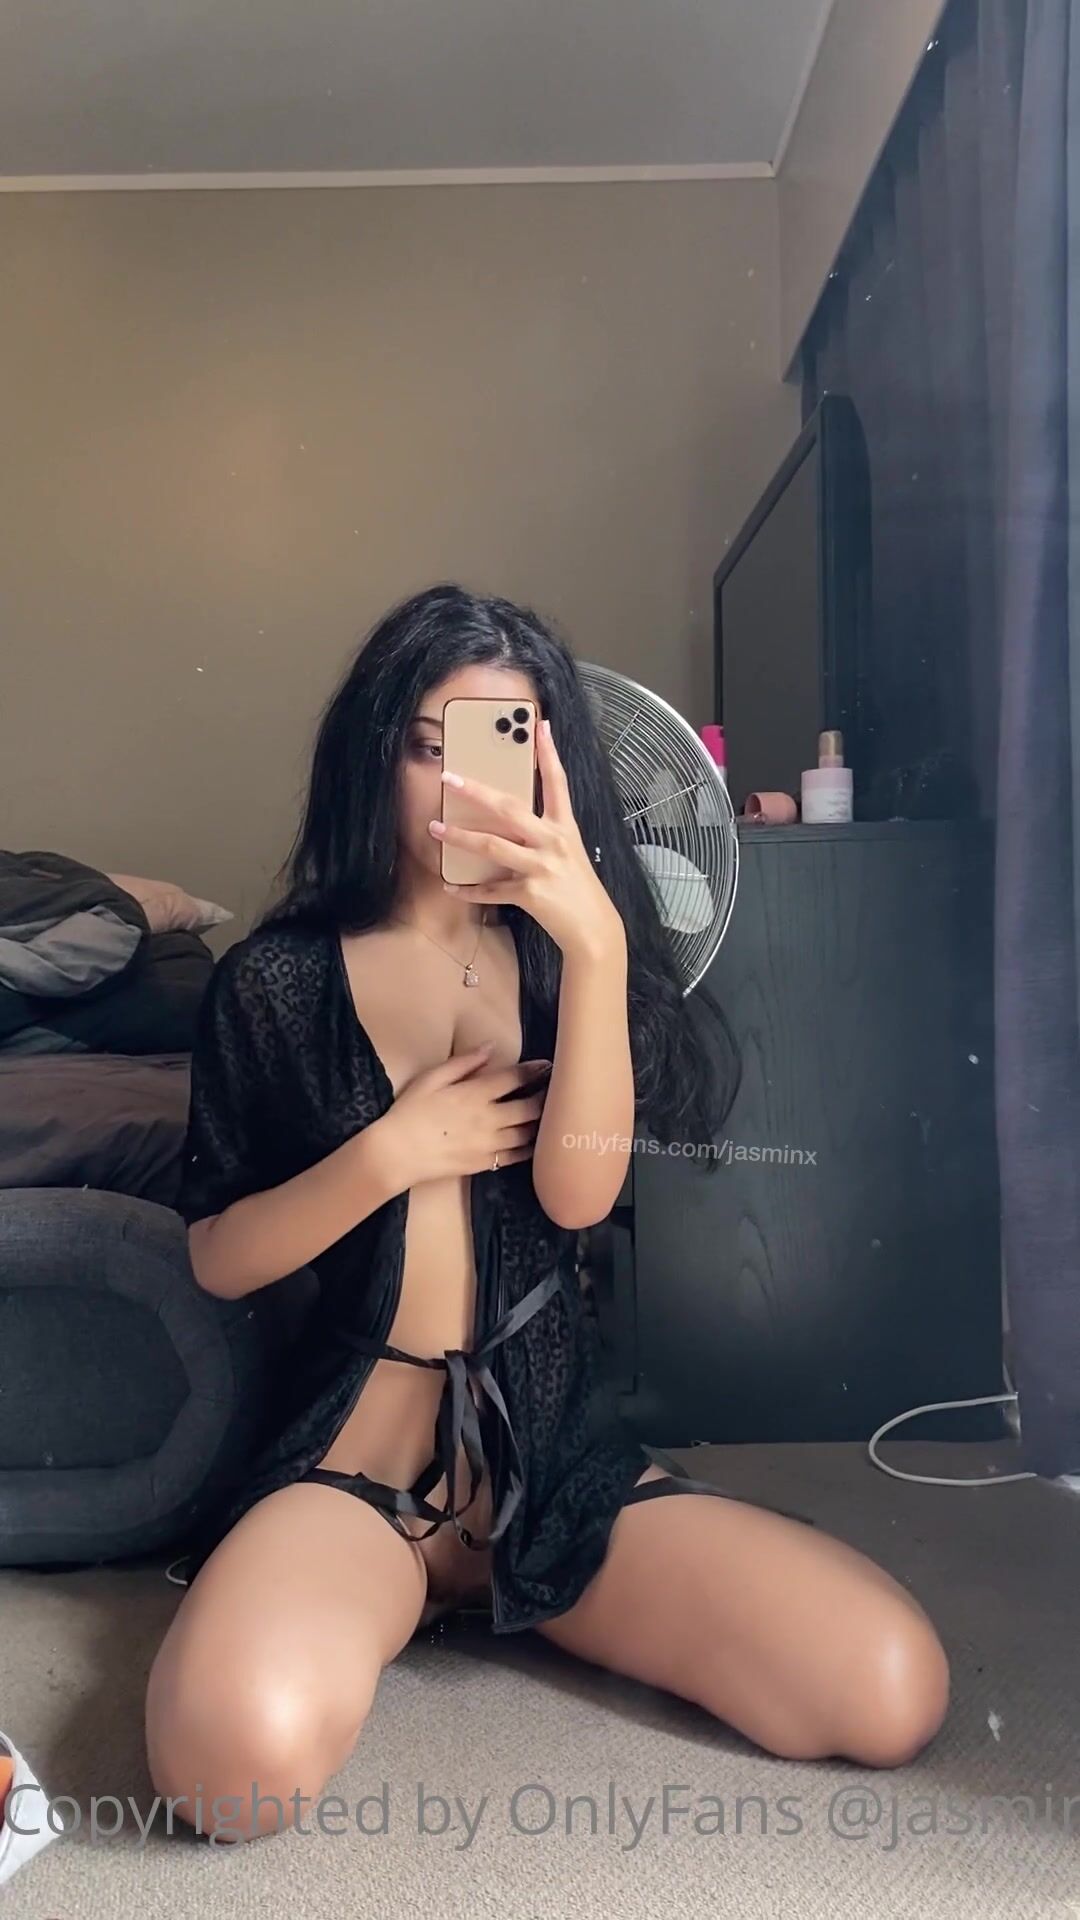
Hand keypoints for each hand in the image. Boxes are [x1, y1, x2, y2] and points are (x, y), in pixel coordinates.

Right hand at [376, 1043, 550, 1187]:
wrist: (397, 1153)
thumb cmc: (409, 1112)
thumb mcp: (431, 1078)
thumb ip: (464, 1063)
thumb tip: (490, 1048)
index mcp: (475, 1093)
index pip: (515, 1078)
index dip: (535, 1071)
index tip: (548, 1066)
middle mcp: (489, 1118)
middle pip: (530, 1107)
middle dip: (546, 1097)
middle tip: (558, 1091)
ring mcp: (490, 1144)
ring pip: (528, 1133)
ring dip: (542, 1123)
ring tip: (553, 1115)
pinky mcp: (486, 1164)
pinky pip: (517, 1156)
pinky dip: (531, 1148)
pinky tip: (537, 1142)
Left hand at [428, 717, 625, 961]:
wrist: (594, 929)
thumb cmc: (578, 888)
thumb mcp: (569, 853)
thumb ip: (544, 834)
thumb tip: (510, 818)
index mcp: (565, 828)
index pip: (557, 783)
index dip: (548, 753)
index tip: (538, 726)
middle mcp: (554, 842)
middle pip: (510, 809)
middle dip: (477, 792)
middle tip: (450, 778)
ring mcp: (542, 867)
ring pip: (493, 846)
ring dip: (460, 837)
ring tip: (436, 829)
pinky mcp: (531, 894)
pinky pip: (492, 889)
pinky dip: (470, 890)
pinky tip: (452, 887)